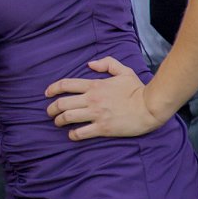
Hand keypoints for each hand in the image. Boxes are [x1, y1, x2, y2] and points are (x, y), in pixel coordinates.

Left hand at [44, 56, 164, 138]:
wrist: (151, 107)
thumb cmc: (137, 89)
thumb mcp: (123, 71)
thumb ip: (106, 63)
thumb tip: (90, 64)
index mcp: (94, 85)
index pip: (65, 84)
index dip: (52, 89)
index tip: (46, 93)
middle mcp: (92, 99)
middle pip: (62, 103)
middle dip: (51, 108)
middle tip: (49, 113)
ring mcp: (96, 114)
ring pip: (68, 117)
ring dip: (59, 121)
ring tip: (58, 123)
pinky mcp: (103, 128)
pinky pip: (81, 133)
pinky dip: (73, 134)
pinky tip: (72, 135)